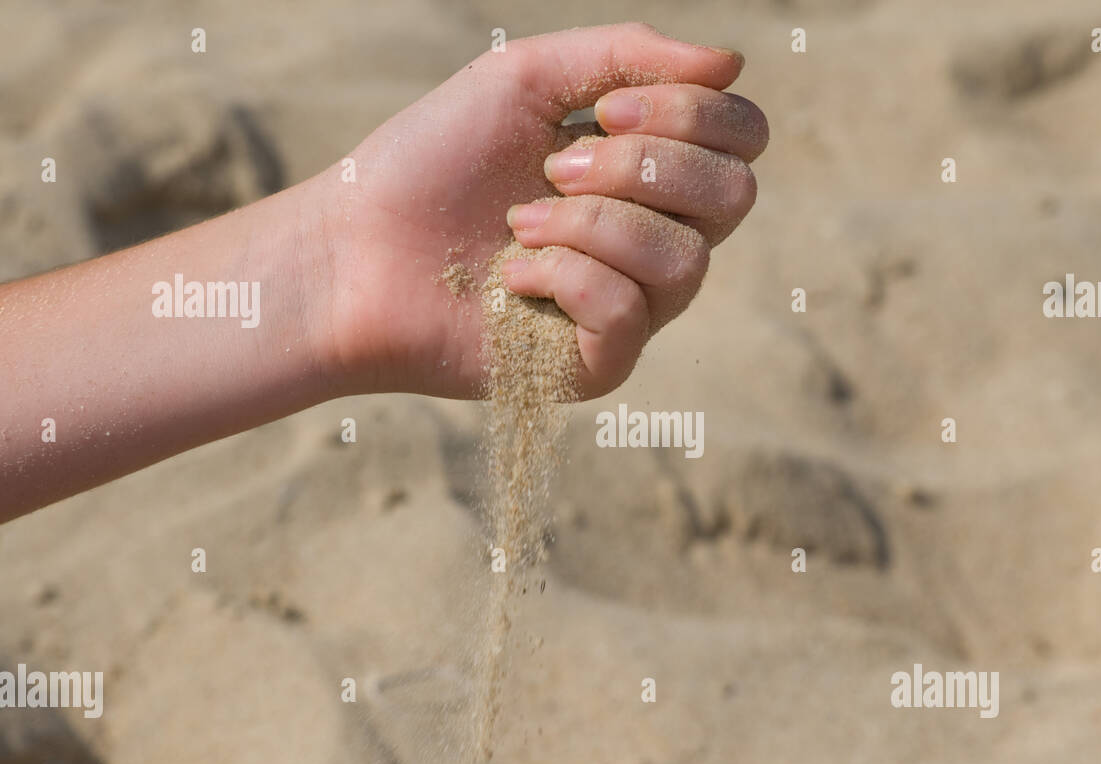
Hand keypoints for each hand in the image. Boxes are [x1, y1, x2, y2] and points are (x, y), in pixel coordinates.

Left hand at [315, 22, 767, 398]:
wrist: (353, 249)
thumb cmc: (433, 161)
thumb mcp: (528, 79)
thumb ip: (628, 55)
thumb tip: (735, 59)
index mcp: (651, 174)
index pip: (741, 140)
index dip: (693, 115)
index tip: (600, 111)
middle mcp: (657, 241)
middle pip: (734, 196)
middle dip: (641, 165)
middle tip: (553, 167)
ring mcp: (636, 309)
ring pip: (684, 259)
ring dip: (592, 223)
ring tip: (520, 222)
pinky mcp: (600, 364)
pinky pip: (629, 311)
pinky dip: (564, 277)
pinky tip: (513, 277)